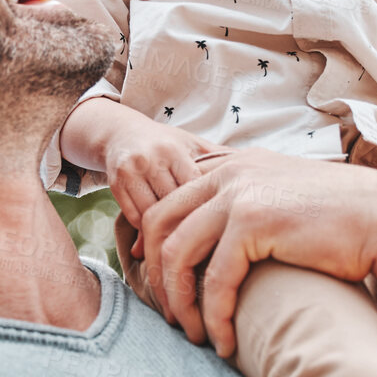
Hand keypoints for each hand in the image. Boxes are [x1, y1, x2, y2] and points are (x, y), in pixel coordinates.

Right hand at [101, 112, 227, 242]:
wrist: (121, 132)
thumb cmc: (165, 142)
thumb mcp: (192, 143)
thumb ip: (220, 156)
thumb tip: (260, 166)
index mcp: (175, 150)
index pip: (193, 186)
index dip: (206, 207)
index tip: (220, 224)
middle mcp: (151, 159)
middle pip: (173, 203)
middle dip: (188, 223)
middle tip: (204, 242)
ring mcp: (131, 172)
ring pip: (152, 213)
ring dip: (167, 230)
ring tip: (183, 243)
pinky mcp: (116, 183)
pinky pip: (135, 217)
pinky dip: (148, 229)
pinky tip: (161, 235)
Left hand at [136, 149, 376, 357]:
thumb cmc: (343, 223)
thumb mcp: (285, 204)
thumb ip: (250, 210)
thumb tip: (223, 245)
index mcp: (233, 165)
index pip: (168, 200)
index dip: (151, 243)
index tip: (155, 281)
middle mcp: (230, 172)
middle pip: (159, 223)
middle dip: (155, 276)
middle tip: (171, 317)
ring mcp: (239, 192)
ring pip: (177, 253)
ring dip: (179, 301)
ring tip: (194, 336)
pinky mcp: (254, 220)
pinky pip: (215, 278)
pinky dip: (214, 316)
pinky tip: (225, 343)